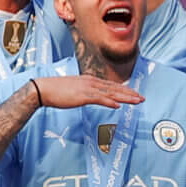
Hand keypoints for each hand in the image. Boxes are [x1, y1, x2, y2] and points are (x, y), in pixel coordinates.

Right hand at [32, 74, 146, 111]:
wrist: (43, 89)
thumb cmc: (56, 91)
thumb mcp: (74, 89)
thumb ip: (85, 92)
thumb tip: (92, 96)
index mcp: (90, 80)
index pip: (111, 85)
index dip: (125, 90)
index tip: (134, 93)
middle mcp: (92, 82)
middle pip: (115, 88)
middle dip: (130, 93)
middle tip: (142, 98)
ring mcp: (88, 88)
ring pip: (111, 93)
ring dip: (125, 97)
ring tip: (137, 101)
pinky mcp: (82, 96)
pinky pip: (99, 99)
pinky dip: (110, 102)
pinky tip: (118, 105)